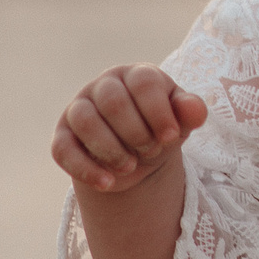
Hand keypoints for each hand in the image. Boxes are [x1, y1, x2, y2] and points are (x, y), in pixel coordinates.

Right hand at [53, 65, 205, 195]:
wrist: (138, 158)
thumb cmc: (161, 130)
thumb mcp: (180, 123)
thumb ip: (190, 113)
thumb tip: (195, 109)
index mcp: (136, 75)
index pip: (143, 81)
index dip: (159, 111)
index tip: (171, 137)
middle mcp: (104, 86)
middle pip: (112, 100)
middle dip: (136, 132)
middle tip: (151, 150)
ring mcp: (79, 109)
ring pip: (84, 120)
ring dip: (110, 148)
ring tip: (130, 166)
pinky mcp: (63, 136)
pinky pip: (63, 149)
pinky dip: (85, 169)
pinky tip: (107, 183)